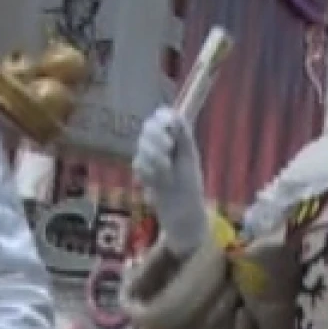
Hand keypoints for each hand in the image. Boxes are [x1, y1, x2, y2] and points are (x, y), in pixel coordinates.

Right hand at [133, 107, 209, 257]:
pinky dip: (148, 173)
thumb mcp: (189, 159)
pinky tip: (155, 184)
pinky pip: (137, 163)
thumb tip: (175, 114)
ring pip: (141, 145)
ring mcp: (149, 156)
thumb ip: (183, 136)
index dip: (162, 117)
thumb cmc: (189, 186)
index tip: (169, 127)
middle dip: (157, 138)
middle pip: (148, 127)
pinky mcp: (141, 171)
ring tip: (167, 174)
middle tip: (170, 151)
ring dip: (155, 158)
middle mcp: (162, 142)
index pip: (163, 115)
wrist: (180, 214)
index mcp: (177, 136)